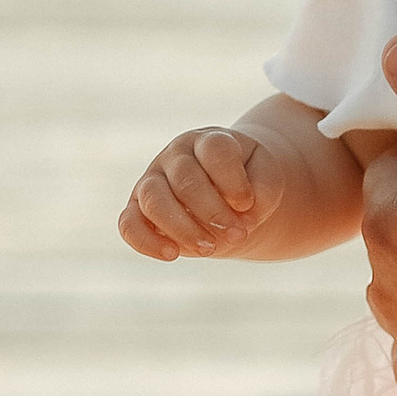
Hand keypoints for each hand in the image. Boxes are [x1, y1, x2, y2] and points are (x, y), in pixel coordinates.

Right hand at [119, 124, 286, 261]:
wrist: (229, 195)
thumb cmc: (249, 182)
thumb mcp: (268, 179)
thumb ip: (264, 191)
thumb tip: (243, 213)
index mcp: (209, 141)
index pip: (215, 150)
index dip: (232, 180)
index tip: (248, 204)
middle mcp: (176, 156)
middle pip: (185, 178)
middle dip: (213, 213)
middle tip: (237, 235)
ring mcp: (152, 180)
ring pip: (153, 199)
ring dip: (183, 229)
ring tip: (210, 249)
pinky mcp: (137, 208)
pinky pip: (128, 223)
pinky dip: (145, 241)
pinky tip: (172, 254)